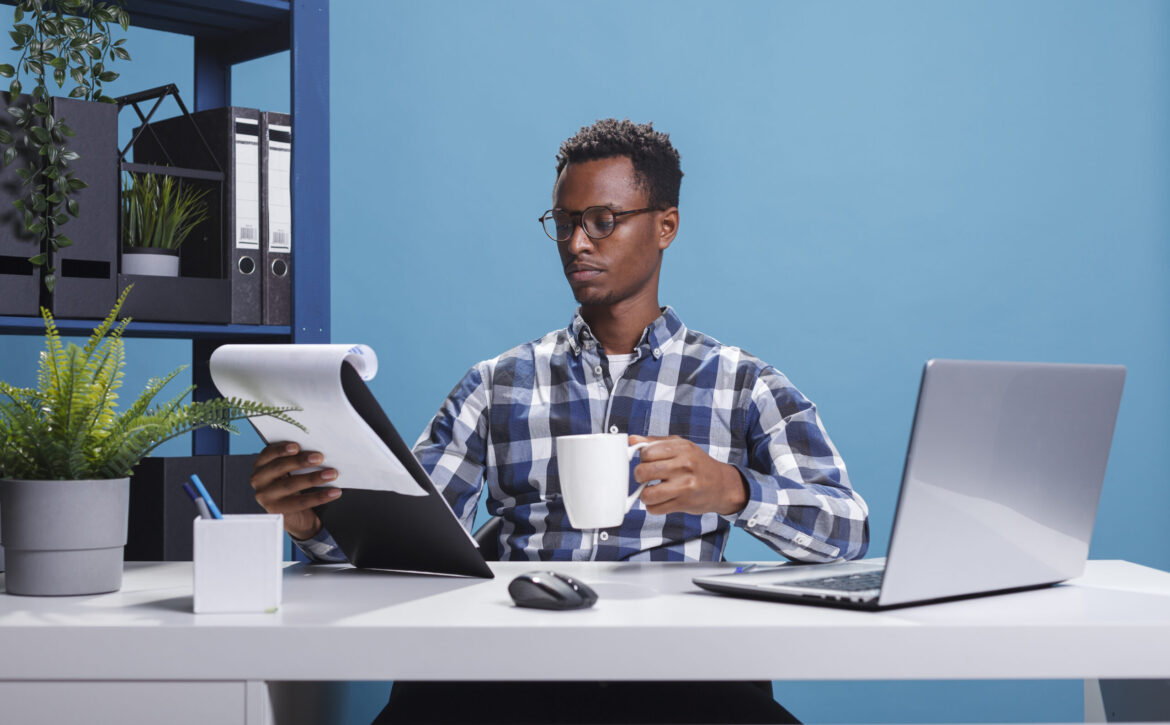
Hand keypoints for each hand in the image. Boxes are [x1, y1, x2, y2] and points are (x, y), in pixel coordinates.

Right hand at [250, 441, 340, 539]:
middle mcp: (259, 480)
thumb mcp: (291, 470)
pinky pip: (300, 502)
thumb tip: (318, 450)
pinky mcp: (276, 510)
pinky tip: (334, 492)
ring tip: (332, 474)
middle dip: (300, 461)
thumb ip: (297, 459)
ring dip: (313, 478)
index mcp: (261, 465)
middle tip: (320, 457)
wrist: (296, 515)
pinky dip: (320, 496)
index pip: (268, 453)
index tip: (297, 446)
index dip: (281, 449)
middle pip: (279, 468)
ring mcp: (265, 496)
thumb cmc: (294, 484)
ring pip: (290, 485)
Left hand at [630, 435, 748, 516]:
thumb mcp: (680, 446)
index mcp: (681, 448)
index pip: (646, 452)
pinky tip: (660, 500)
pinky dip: (653, 507)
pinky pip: (655, 509)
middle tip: (646, 478)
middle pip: (643, 472)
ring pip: (647, 494)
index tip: (647, 462)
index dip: (642, 458)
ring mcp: (684, 486)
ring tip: (652, 491)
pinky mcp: (684, 503)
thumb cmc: (697, 464)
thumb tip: (631, 440)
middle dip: (639, 476)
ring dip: (645, 495)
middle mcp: (684, 465)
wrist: (722, 485)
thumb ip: (655, 442)